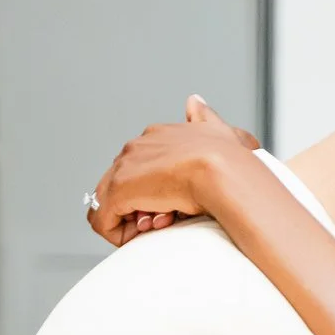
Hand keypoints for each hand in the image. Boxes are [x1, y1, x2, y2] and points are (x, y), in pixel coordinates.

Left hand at [86, 95, 260, 246]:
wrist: (223, 171)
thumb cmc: (230, 160)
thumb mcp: (220, 131)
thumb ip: (205, 117)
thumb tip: (194, 100)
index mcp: (158, 135)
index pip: (143, 166)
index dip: (157, 191)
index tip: (176, 206)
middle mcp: (136, 147)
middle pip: (125, 185)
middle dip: (144, 206)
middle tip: (169, 218)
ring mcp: (124, 168)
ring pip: (113, 204)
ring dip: (135, 220)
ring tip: (163, 223)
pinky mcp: (117, 191)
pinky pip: (104, 221)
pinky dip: (122, 234)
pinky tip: (149, 233)